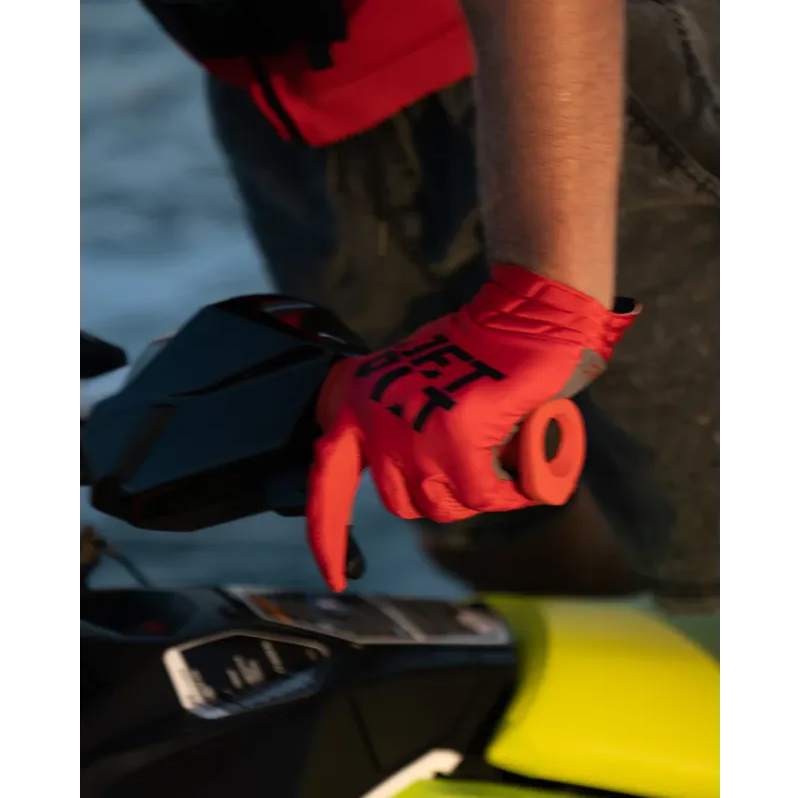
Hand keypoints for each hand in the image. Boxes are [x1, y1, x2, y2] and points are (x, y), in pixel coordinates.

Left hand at [307, 264, 637, 590]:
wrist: (525, 318)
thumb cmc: (478, 355)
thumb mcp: (416, 387)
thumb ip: (397, 428)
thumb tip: (412, 482)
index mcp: (357, 404)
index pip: (327, 482)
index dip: (328, 534)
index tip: (337, 577)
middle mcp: (375, 419)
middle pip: (403, 502)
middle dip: (444, 495)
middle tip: (478, 468)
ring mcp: (414, 429)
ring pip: (444, 505)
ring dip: (476, 497)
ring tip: (501, 466)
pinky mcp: (457, 436)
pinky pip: (484, 496)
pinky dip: (508, 493)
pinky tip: (523, 473)